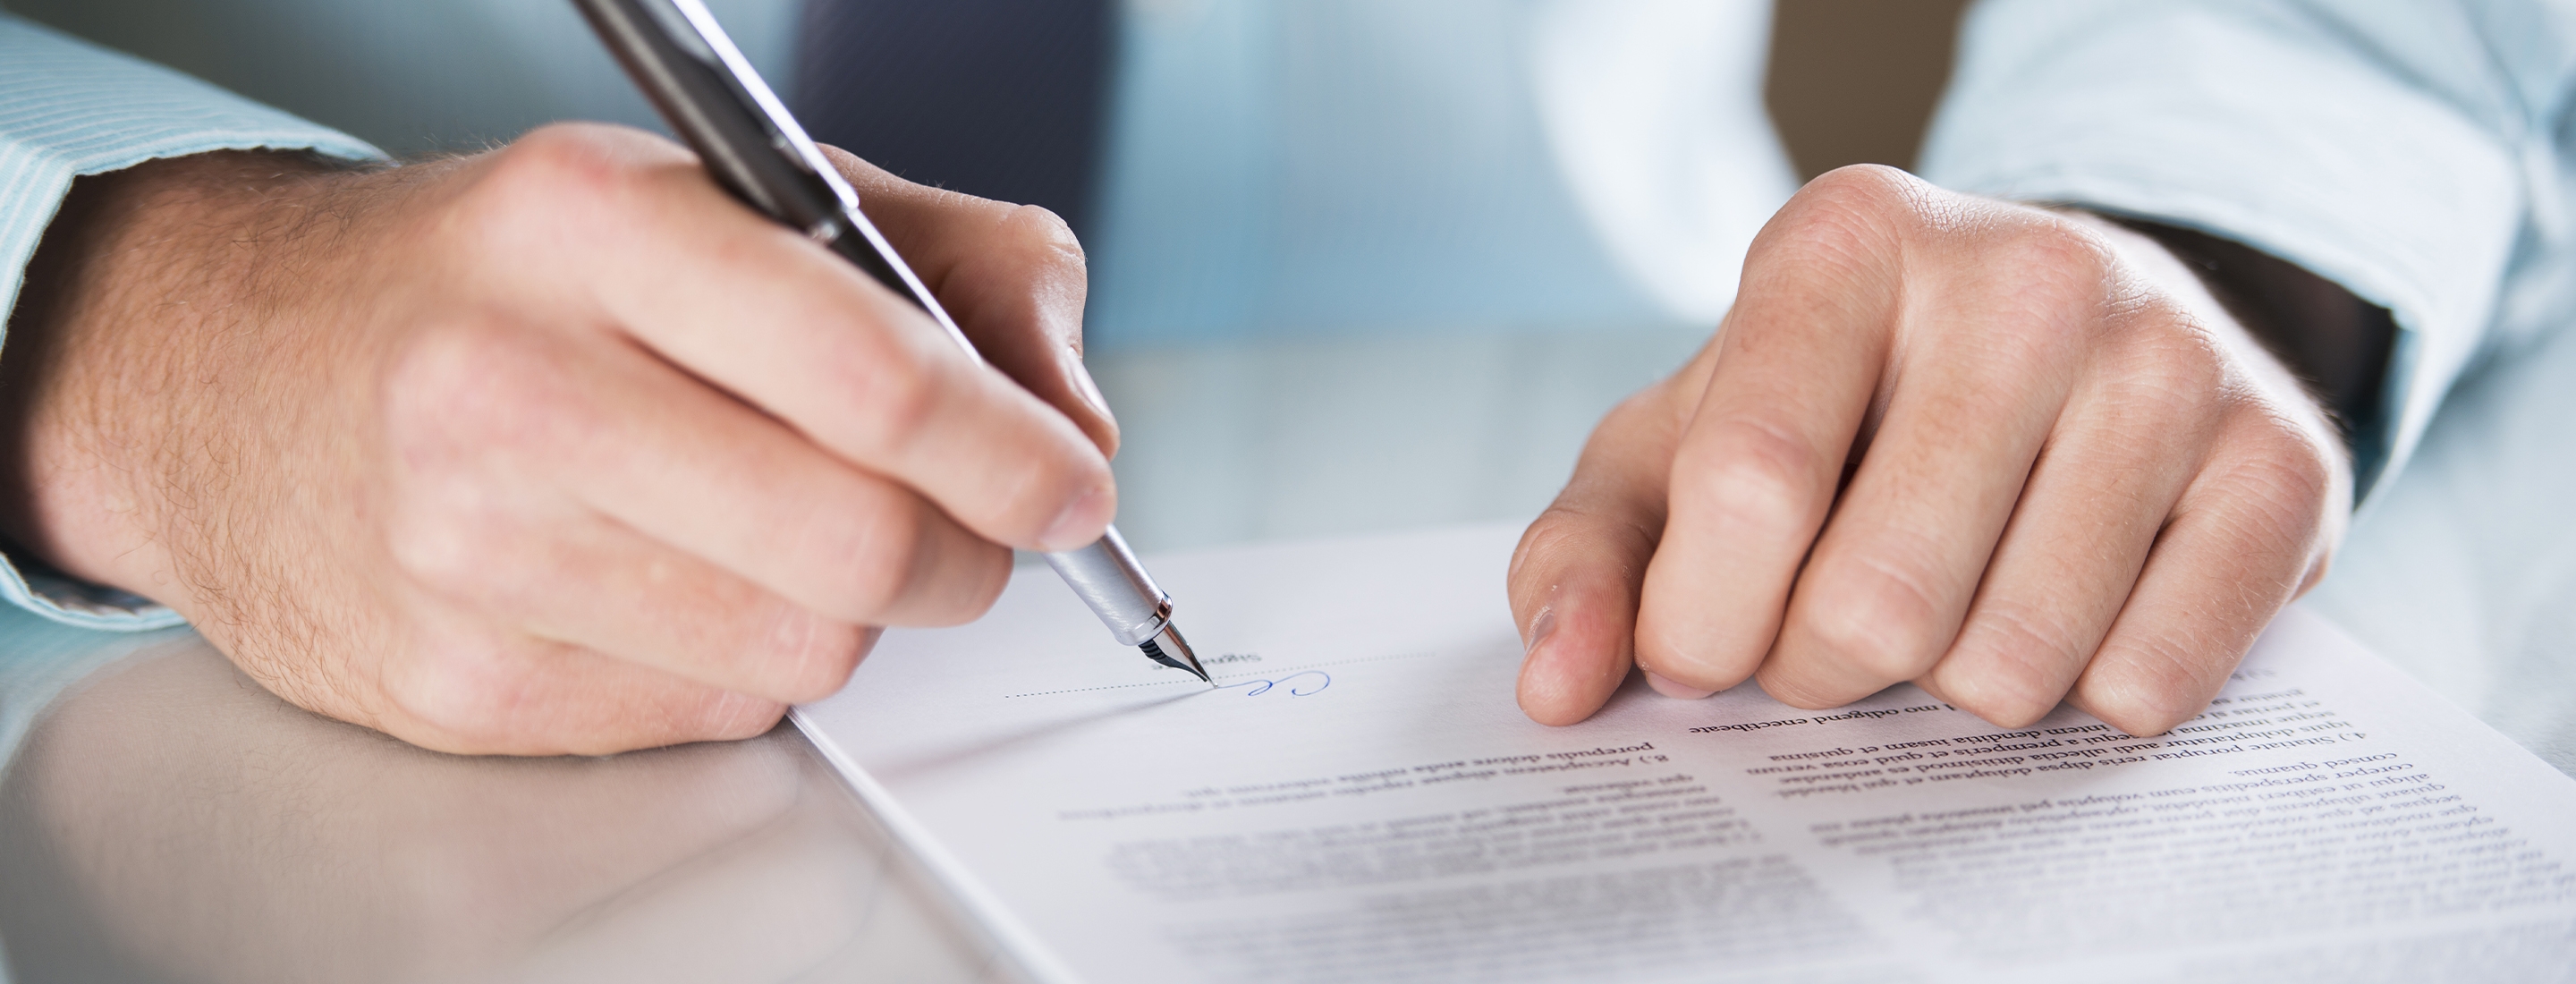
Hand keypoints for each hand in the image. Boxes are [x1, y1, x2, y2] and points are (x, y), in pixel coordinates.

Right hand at [0, 124, 1117, 753]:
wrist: (218, 370)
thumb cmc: (498, 275)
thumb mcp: (721, 193)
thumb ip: (943, 265)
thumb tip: (1069, 416)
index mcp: (592, 223)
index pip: (872, 375)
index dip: (1011, 451)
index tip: (1069, 483)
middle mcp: (513, 386)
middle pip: (859, 543)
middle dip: (966, 554)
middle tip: (972, 530)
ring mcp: (471, 552)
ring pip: (804, 652)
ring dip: (852, 609)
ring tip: (792, 529)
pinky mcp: (461, 683)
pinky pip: (714, 716)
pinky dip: (745, 661)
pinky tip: (677, 577)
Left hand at [1509, 166, 2347, 735]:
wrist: (2078, 340)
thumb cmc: (1847, 407)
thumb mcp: (1684, 446)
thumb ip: (1589, 555)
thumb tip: (1556, 685)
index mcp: (1845, 243)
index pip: (1750, 486)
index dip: (1703, 625)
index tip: (1702, 644)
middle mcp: (2024, 273)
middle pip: (1875, 608)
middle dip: (1824, 669)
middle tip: (1839, 623)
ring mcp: (2171, 359)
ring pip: (2009, 670)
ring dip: (1953, 689)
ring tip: (1957, 599)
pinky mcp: (2285, 461)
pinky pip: (2147, 685)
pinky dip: (2087, 696)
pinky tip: (2074, 607)